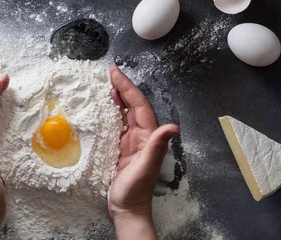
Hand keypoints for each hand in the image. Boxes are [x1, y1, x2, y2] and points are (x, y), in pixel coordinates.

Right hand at [108, 65, 179, 239]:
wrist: (127, 210)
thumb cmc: (135, 192)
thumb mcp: (145, 168)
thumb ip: (157, 146)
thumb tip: (173, 126)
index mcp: (148, 137)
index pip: (139, 105)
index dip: (129, 87)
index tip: (116, 73)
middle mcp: (141, 135)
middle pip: (133, 105)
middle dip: (123, 86)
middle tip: (111, 71)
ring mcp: (131, 141)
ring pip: (126, 112)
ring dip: (119, 97)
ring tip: (109, 83)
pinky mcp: (121, 147)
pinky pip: (117, 124)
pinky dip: (112, 111)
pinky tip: (106, 106)